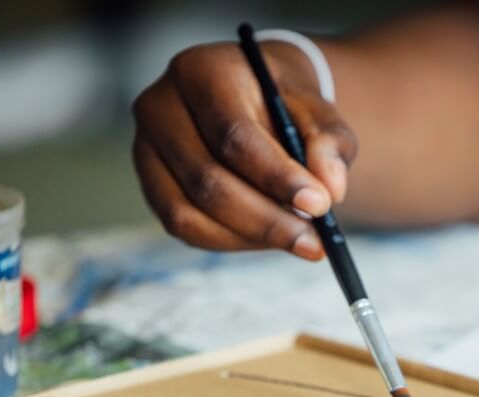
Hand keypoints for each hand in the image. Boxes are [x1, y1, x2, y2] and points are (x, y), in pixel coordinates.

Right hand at [131, 42, 355, 259]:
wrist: (253, 97)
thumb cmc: (284, 104)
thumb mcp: (316, 110)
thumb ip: (329, 142)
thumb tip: (331, 189)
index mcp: (202, 72)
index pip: (233, 135)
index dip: (276, 176)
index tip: (320, 206)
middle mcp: (161, 106)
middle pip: (208, 180)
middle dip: (267, 219)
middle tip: (315, 242)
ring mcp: (146, 149)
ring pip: (191, 213)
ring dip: (251, 236)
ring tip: (299, 240)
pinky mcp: (151, 185)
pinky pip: (186, 228)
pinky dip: (232, 241)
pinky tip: (268, 237)